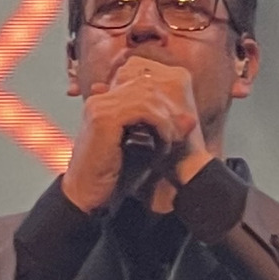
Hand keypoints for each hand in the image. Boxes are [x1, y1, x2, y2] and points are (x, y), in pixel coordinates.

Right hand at [63, 54, 202, 211]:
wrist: (87, 195)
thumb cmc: (112, 176)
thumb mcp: (145, 150)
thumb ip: (165, 132)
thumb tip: (190, 119)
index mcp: (106, 102)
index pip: (142, 84)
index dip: (165, 103)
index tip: (179, 126)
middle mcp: (101, 99)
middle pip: (146, 85)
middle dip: (169, 107)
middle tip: (180, 132)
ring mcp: (100, 106)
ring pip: (147, 95)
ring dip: (166, 118)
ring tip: (171, 140)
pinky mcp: (103, 119)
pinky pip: (142, 109)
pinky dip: (160, 124)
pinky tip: (165, 142)